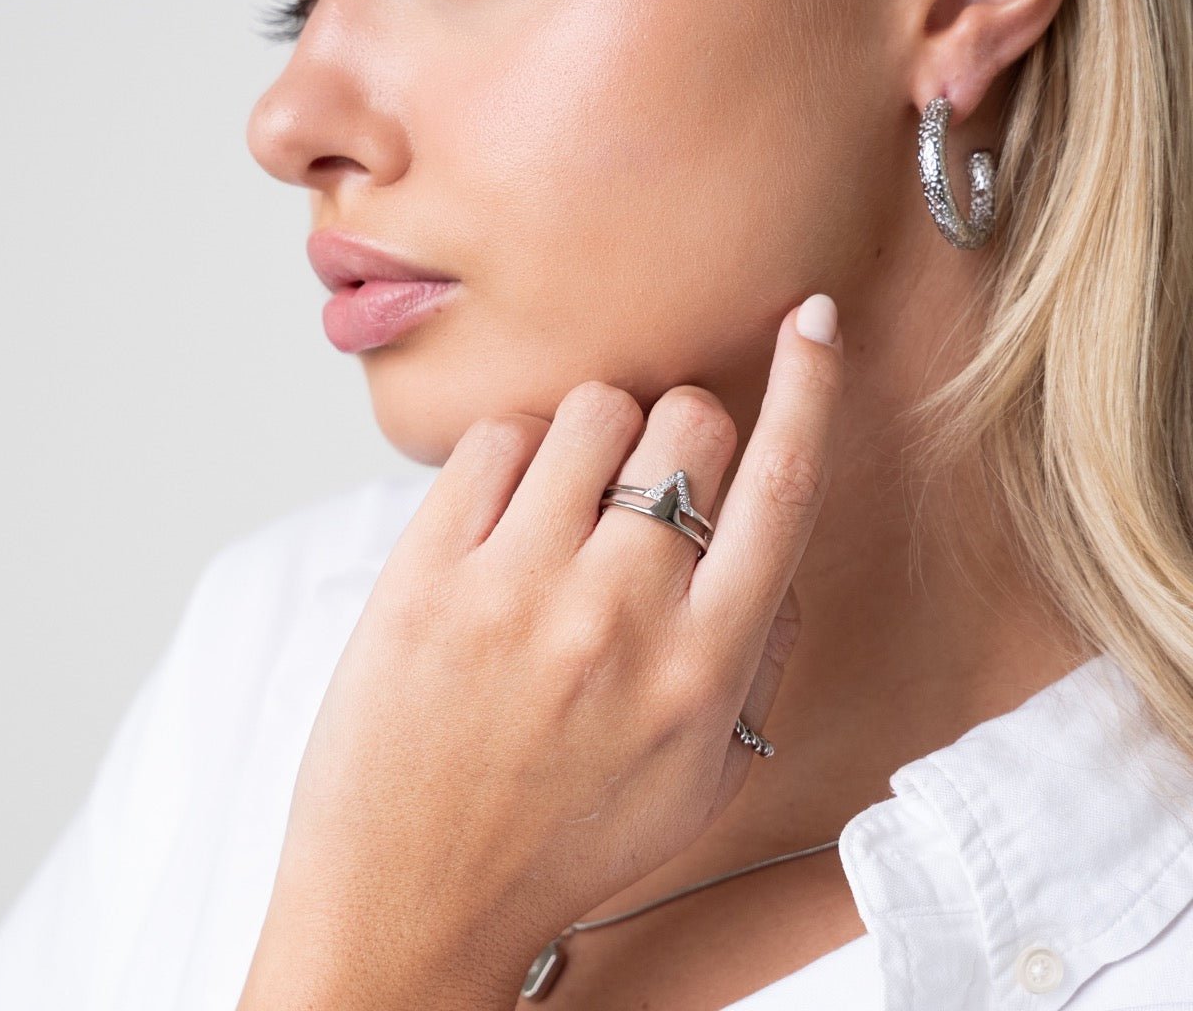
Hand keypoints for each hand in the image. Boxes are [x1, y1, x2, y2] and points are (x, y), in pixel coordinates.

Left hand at [239, 296, 843, 1009]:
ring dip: (597, 436)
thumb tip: (772, 542)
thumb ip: (757, 657)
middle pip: (689, 424)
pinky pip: (495, 439)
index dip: (812, 386)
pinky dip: (513, 454)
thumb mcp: (702, 776)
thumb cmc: (564, 840)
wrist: (412, 903)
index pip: (783, 486)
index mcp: (704, 666)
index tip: (813, 321)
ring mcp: (518, 587)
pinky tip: (505, 516)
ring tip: (568, 502)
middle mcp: (621, 614)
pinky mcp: (428, 573)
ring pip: (593, 411)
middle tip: (646, 484)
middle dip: (682, 432)